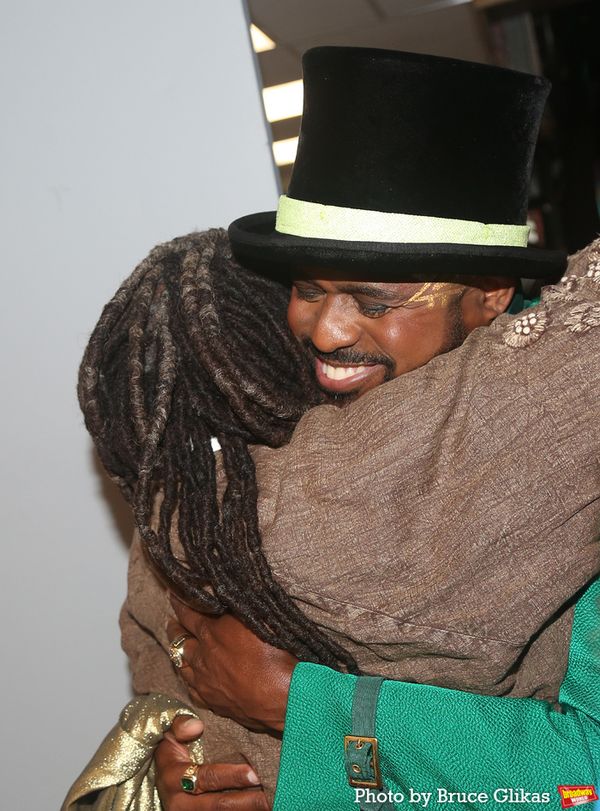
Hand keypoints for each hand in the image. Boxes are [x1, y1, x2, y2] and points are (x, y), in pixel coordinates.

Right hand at [155, 715, 269, 809]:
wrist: (164, 775)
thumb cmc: (175, 748)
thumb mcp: (172, 733)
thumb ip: (181, 725)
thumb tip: (197, 726)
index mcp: (173, 778)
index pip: (206, 778)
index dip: (231, 777)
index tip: (254, 774)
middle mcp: (180, 803)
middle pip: (218, 805)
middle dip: (247, 801)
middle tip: (271, 795)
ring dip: (249, 809)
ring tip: (272, 803)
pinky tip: (263, 807)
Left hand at [168, 596, 297, 732]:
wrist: (282, 696)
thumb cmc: (273, 653)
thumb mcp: (255, 618)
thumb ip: (235, 609)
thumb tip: (225, 596)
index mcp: (210, 633)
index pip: (188, 614)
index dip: (179, 603)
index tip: (173, 595)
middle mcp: (202, 658)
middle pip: (179, 641)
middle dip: (175, 629)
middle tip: (172, 622)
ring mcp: (205, 683)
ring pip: (182, 667)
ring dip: (180, 655)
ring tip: (179, 648)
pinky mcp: (214, 703)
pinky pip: (192, 691)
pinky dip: (190, 681)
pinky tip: (192, 679)